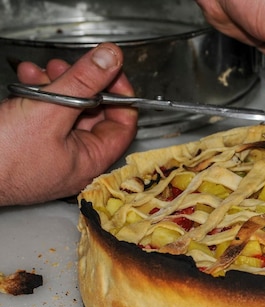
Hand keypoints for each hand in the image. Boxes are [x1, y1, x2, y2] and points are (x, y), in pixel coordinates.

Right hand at [0, 43, 137, 205]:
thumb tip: (111, 59)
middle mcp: (76, 160)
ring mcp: (53, 153)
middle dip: (81, 84)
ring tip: (39, 72)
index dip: (119, 93)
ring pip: (67, 111)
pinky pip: (44, 116)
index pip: (123, 123)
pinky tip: (26, 81)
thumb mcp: (49, 112)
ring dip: (56, 85)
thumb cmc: (2, 160)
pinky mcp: (31, 145)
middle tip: (67, 67)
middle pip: (94, 113)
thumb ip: (84, 83)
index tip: (109, 70)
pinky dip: (38, 95)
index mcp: (91, 160)